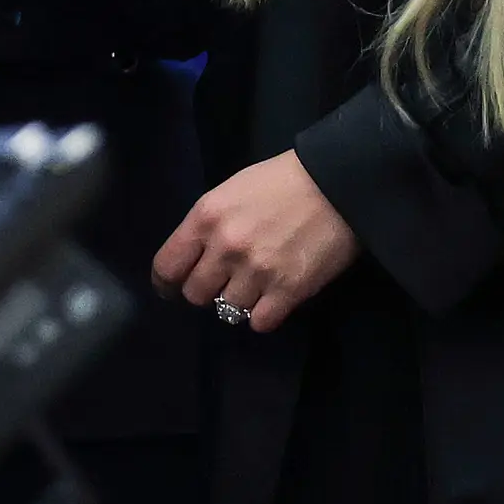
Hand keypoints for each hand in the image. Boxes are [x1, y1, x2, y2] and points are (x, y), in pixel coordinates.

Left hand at [152, 151, 357, 330]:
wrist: (337, 184)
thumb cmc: (280, 182)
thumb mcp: (230, 192)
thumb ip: (207, 225)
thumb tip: (195, 258)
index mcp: (205, 218)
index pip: (166, 267)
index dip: (166, 283)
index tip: (172, 289)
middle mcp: (225, 248)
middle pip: (195, 294)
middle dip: (206, 291)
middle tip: (224, 282)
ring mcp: (256, 272)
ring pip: (228, 310)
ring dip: (239, 301)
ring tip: (256, 285)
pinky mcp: (288, 291)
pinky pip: (259, 322)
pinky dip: (263, 315)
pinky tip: (272, 299)